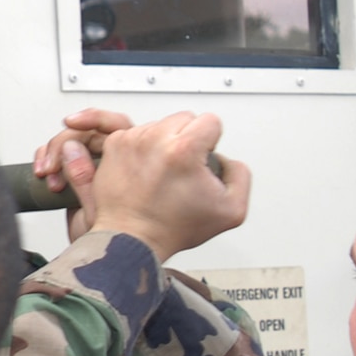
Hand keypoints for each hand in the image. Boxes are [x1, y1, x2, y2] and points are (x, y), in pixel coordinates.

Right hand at [33, 109, 132, 240]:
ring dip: (52, 153)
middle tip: (51, 161)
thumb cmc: (119, 243)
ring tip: (47, 174)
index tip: (72, 123)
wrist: (102, 260)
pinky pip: (56, 155)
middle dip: (64, 141)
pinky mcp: (74, 174)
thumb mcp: (101, 212)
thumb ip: (87, 179)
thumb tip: (72, 149)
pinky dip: (45, 159)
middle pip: (88, 131)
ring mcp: (94, 167)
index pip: (116, 125)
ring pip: (69, 142)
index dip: (94, 118)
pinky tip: (43, 174)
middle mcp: (115, 161)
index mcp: (135, 162)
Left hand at [72, 112, 248, 261]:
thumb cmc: (173, 228)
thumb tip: (224, 158)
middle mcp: (155, 139)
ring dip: (165, 142)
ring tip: (162, 171)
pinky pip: (137, 133)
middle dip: (188, 138)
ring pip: (160, 124)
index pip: (210, 121)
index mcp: (184, 149)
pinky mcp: (114, 144)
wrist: (131, 237)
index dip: (211, 142)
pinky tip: (145, 170)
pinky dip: (143, 147)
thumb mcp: (232, 210)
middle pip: (185, 118)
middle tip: (182, 168)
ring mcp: (132, 140)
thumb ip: (240, 175)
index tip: (201, 161)